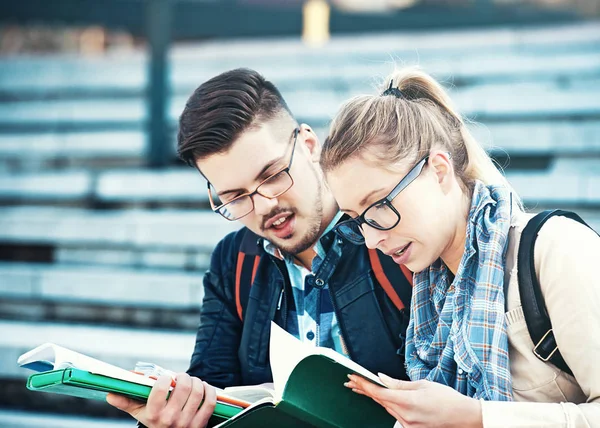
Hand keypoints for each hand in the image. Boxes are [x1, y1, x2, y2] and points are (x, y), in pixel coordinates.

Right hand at [107, 373, 216, 427]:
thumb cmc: (155, 421)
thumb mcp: (140, 412)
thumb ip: (126, 401)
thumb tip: (110, 394)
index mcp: (154, 414)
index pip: (161, 388)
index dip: (165, 377)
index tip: (166, 377)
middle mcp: (170, 419)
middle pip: (183, 387)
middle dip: (183, 376)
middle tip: (181, 377)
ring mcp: (187, 422)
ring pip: (198, 392)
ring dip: (196, 381)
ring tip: (191, 381)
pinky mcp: (201, 423)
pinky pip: (210, 401)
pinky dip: (209, 390)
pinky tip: (203, 387)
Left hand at [345, 373, 481, 427]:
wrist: (464, 417)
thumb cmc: (447, 398)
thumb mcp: (422, 385)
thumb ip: (399, 384)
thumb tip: (381, 378)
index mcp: (408, 402)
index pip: (379, 393)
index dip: (364, 384)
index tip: (353, 377)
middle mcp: (405, 416)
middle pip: (379, 401)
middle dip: (365, 389)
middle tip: (351, 381)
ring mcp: (408, 425)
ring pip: (386, 408)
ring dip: (374, 397)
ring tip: (360, 388)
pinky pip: (395, 414)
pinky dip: (387, 405)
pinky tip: (380, 398)